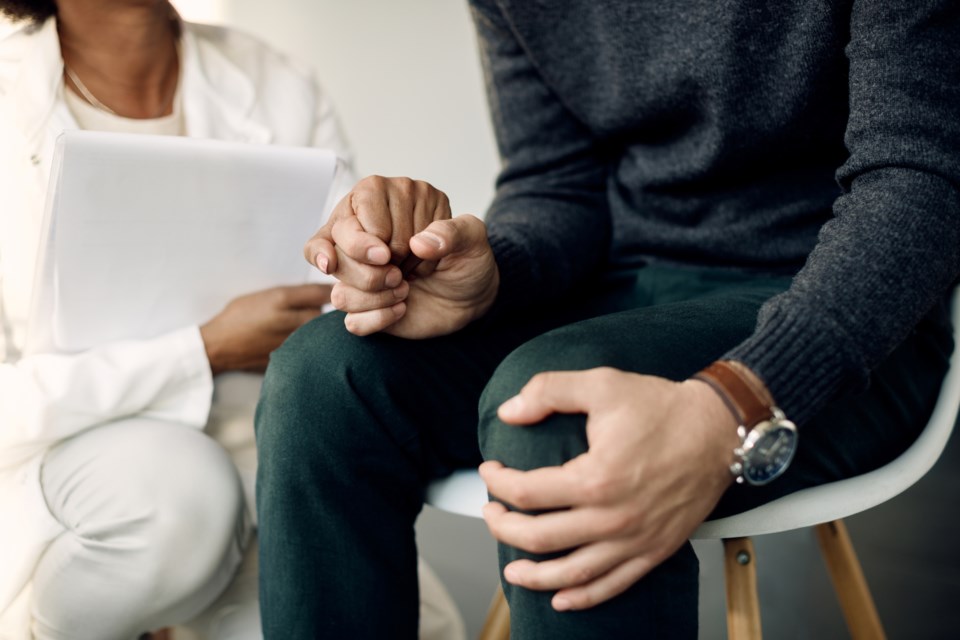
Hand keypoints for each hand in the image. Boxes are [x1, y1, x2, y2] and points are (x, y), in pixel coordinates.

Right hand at [199, 284, 329, 374]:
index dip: (332, 291)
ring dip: (319, 331)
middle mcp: (287, 319)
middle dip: (325, 313)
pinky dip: (310, 347)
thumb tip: (318, 295)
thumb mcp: (263, 296)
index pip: (318, 292)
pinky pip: (309, 350)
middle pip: (323, 314)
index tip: (340, 291)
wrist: (219, 346)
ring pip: (317, 334)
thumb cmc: (238, 316)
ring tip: (314, 330)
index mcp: (280, 299)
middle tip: (324, 313)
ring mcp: (288, 340)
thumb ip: (290, 295)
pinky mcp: (287, 357)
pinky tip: (307, 346)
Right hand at [304, 176, 498, 337]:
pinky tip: (401, 309)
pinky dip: (378, 318)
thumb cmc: (466, 260)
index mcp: (384, 200)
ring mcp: (357, 271)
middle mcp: (363, 233)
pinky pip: (351, 319)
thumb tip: (419, 243)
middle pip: (336, 246)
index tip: (408, 247)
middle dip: (372, 268)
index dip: (382, 233)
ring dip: (376, 295)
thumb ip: (453, 231)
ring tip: (404, 289)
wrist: (471, 298)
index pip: (358, 205)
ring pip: (339, 291)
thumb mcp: (473, 239)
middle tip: (399, 272)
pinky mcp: (361, 305)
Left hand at [479, 367, 738, 610]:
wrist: (720, 430)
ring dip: (534, 575)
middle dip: (504, 528)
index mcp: (595, 478)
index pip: (526, 493)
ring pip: (571, 572)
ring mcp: (635, 539)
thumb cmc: (661, 407)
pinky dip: (584, 596)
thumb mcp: (601, 384)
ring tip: (511, 570)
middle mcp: (613, 517)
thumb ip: (549, 391)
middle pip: (539, 538)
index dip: (498, 483)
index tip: (490, 470)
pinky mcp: (655, 550)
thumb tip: (508, 412)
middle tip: (490, 514)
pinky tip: (561, 599)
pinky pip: (613, 585)